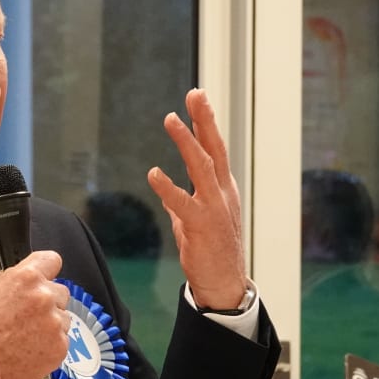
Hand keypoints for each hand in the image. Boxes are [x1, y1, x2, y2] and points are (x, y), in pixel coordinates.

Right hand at [0, 251, 70, 378]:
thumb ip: (18, 280)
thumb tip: (31, 278)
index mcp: (26, 278)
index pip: (52, 260)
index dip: (48, 270)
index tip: (47, 277)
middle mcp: (44, 296)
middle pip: (60, 292)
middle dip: (48, 302)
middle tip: (29, 316)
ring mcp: (54, 322)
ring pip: (64, 317)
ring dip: (51, 324)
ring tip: (27, 335)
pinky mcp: (60, 345)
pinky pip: (63, 339)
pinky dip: (51, 344)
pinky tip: (31, 347)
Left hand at [147, 89, 248, 309]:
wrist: (224, 284)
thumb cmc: (211, 251)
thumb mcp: (196, 221)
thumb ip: (183, 204)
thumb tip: (168, 193)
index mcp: (222, 189)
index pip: (215, 149)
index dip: (206, 123)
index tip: (198, 99)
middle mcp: (222, 193)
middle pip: (214, 149)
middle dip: (204, 119)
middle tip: (195, 94)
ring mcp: (215, 208)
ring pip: (201, 167)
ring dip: (186, 141)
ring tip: (172, 120)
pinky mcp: (202, 225)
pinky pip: (183, 202)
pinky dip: (168, 187)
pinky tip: (154, 173)